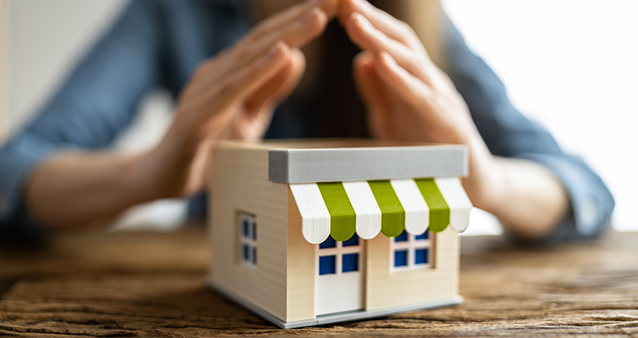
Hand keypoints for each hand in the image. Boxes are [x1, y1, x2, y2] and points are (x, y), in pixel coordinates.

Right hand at [136, 0, 337, 198]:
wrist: (159, 178)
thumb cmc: (205, 146)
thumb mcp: (247, 117)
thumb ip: (267, 88)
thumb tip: (295, 55)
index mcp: (231, 73)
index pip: (272, 40)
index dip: (302, 20)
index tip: (337, 3)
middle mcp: (216, 73)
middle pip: (264, 39)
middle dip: (301, 16)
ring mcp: (204, 92)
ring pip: (250, 57)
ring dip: (287, 34)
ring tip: (318, 15)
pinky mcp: (196, 117)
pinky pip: (231, 91)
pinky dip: (258, 70)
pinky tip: (282, 52)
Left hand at [338, 0, 495, 212]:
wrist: (473, 186)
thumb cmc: (429, 152)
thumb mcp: (394, 120)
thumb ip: (379, 92)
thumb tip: (361, 60)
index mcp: (415, 80)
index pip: (389, 43)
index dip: (365, 22)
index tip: (338, 2)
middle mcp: (431, 82)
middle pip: (400, 42)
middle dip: (370, 18)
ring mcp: (443, 100)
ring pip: (410, 63)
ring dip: (380, 40)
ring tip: (354, 21)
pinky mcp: (449, 124)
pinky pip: (422, 97)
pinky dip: (401, 79)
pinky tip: (381, 61)